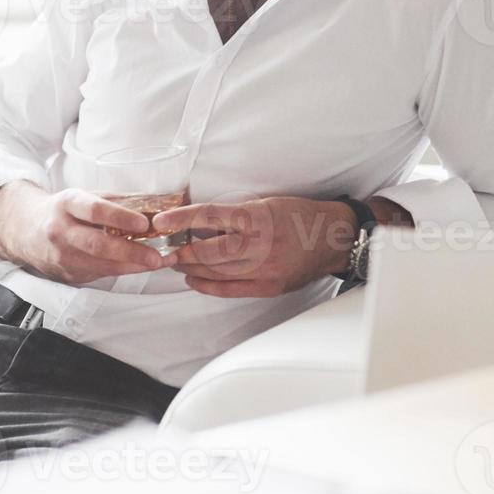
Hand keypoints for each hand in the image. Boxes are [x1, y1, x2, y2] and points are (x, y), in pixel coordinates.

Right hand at [0, 180, 176, 284]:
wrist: (25, 230)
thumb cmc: (63, 210)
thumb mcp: (83, 196)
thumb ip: (115, 201)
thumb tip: (155, 203)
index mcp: (66, 204)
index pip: (94, 210)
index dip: (119, 217)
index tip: (144, 223)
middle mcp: (60, 231)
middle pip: (97, 244)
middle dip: (130, 252)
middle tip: (156, 256)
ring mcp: (61, 256)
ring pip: (100, 265)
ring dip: (132, 266)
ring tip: (158, 263)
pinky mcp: (66, 274)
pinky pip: (98, 275)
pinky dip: (122, 272)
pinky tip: (140, 267)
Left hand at [151, 196, 357, 297]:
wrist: (332, 238)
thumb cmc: (298, 216)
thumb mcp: (266, 204)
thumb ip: (237, 215)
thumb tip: (201, 223)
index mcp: (257, 217)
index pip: (210, 216)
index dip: (182, 220)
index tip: (162, 222)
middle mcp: (259, 243)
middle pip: (208, 250)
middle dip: (181, 251)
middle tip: (163, 249)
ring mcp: (265, 268)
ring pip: (216, 271)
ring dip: (191, 268)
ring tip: (175, 263)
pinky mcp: (269, 286)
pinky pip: (231, 289)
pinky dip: (208, 286)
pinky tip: (194, 280)